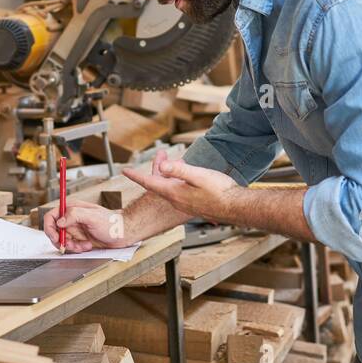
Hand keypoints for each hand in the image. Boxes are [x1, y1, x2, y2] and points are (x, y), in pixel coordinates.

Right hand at [43, 199, 131, 252]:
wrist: (122, 234)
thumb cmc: (111, 223)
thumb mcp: (93, 217)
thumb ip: (75, 215)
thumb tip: (59, 221)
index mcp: (71, 209)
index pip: (51, 216)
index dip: (49, 227)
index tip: (55, 237)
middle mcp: (70, 218)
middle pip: (54, 231)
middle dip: (61, 240)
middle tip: (71, 245)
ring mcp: (74, 229)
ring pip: (62, 241)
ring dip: (71, 246)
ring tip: (84, 245)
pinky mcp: (78, 239)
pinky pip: (70, 247)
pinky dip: (77, 249)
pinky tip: (88, 246)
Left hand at [122, 149, 244, 222]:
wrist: (236, 208)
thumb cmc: (221, 192)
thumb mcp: (199, 176)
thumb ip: (179, 170)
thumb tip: (161, 166)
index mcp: (175, 193)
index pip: (150, 183)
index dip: (136, 176)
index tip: (125, 171)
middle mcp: (177, 201)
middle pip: (159, 183)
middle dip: (157, 169)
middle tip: (161, 155)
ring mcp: (185, 204)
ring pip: (170, 187)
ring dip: (169, 175)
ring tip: (175, 162)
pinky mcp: (194, 205)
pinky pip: (179, 192)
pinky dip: (178, 181)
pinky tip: (187, 176)